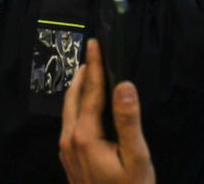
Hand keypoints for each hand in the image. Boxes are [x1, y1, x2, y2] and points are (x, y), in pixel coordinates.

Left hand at [60, 39, 155, 183]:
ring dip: (79, 88)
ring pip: (69, 110)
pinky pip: (71, 123)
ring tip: (89, 72)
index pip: (90, 91)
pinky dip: (78, 105)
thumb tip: (124, 86)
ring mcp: (67, 152)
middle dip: (84, 73)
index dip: (95, 65)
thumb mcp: (136, 158)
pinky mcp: (71, 160)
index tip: (97, 42)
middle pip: (74, 97)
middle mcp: (70, 140)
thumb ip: (129, 121)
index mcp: (85, 135)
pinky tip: (87, 106)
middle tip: (93, 51)